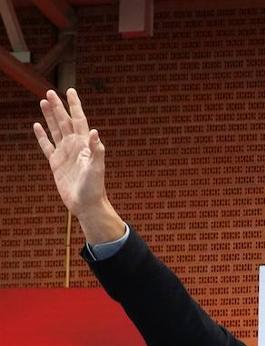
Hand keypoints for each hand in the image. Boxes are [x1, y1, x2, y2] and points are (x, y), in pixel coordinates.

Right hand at [32, 89, 124, 242]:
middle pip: (64, 121)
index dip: (75, 105)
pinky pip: (46, 146)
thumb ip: (97, 150)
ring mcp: (64, 154)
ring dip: (49, 116)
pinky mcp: (56, 163)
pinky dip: (41, 135)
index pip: (79, 120)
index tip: (70, 91)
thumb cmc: (95, 188)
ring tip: (43, 102)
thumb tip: (95, 132)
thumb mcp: (97, 168)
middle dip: (58, 106)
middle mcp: (75, 146)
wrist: (86, 205)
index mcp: (85, 144)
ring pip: (55, 130)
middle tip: (50, 92)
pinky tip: (36, 125)